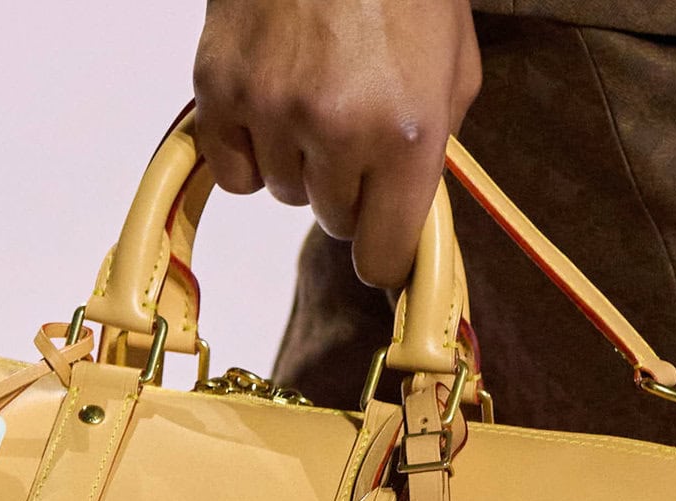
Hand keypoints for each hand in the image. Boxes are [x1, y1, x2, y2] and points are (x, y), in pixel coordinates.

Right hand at [193, 0, 480, 288]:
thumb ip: (435, 147)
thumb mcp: (455, 69)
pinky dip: (249, 150)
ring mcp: (271, 110)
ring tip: (315, 101)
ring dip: (299, 163)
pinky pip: (233, 169)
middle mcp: (336, 131)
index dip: (383, 255)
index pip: (381, 254)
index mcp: (406, 133)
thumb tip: (409, 213)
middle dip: (348, 190)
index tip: (382, 245)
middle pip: (332, 221)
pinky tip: (272, 108)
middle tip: (356, 136)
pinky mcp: (221, 88)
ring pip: (281, 192)